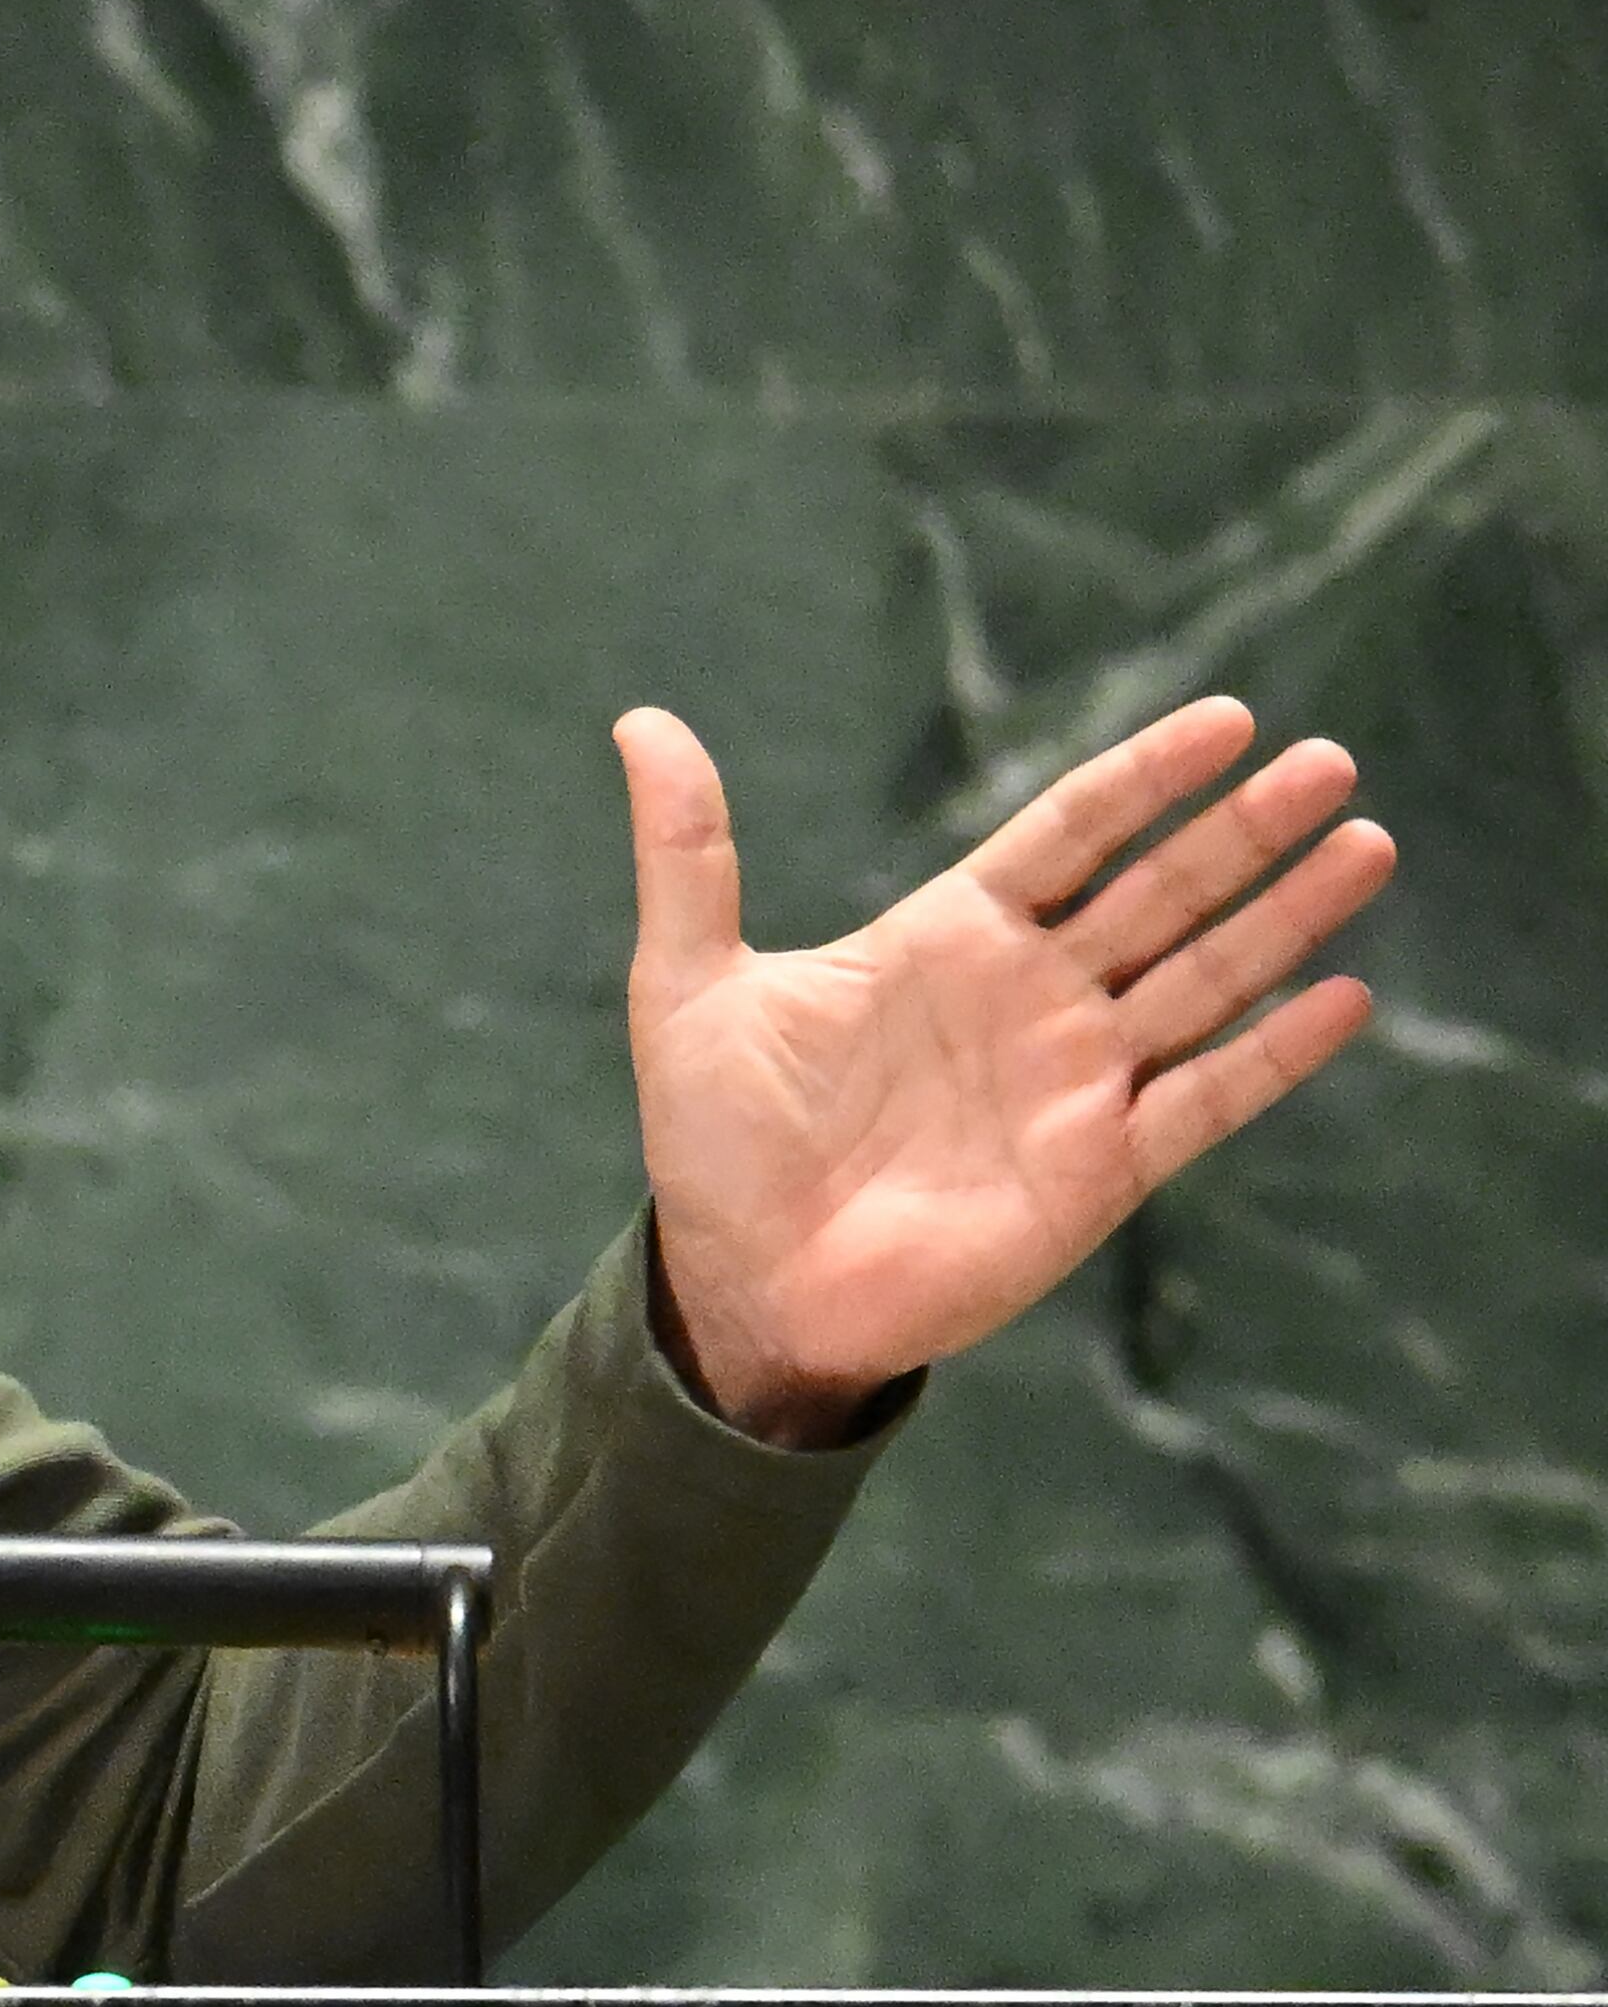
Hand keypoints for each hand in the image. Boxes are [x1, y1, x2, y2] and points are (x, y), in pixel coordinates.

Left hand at [614, 696, 1394, 1444]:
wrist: (740, 1286)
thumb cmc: (712, 1143)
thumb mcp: (685, 985)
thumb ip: (687, 854)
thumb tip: (640, 723)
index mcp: (947, 939)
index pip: (1069, 833)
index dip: (1147, 778)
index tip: (1229, 721)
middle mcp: (1028, 998)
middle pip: (1161, 893)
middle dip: (1243, 831)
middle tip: (1330, 762)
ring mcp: (1074, 1080)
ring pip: (1204, 980)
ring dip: (1284, 918)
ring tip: (1365, 844)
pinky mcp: (1099, 1167)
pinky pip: (1204, 1099)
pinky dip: (1272, 1054)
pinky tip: (1342, 998)